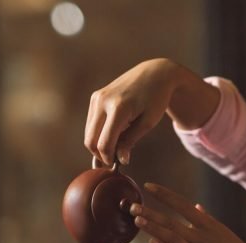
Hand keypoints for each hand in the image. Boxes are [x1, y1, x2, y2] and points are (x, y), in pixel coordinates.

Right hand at [84, 59, 219, 165]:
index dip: (107, 158)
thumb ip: (131, 141)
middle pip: (90, 140)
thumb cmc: (156, 99)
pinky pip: (91, 123)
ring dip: (98, 144)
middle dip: (99, 154)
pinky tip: (113, 134)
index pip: (104, 143)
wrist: (155, 73)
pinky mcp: (95, 97)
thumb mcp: (148, 122)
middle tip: (112, 161)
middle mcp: (103, 101)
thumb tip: (120, 160)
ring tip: (116, 147)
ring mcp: (97, 98)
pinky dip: (98, 133)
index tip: (115, 166)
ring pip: (88, 133)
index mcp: (118, 108)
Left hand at [130, 183, 245, 242]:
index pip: (182, 204)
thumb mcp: (223, 233)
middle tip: (132, 205)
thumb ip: (206, 220)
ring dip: (153, 228)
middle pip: (171, 221)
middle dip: (151, 212)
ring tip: (137, 219)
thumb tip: (197, 207)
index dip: (164, 194)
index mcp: (207, 225)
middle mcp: (201, 237)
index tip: (148, 186)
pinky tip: (152, 242)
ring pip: (171, 238)